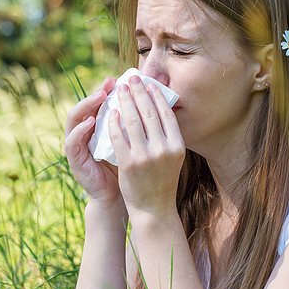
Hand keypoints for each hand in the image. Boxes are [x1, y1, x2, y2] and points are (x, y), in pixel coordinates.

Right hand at [64, 77, 122, 208]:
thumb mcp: (134, 143)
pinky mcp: (74, 160)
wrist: (122, 199)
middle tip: (111, 82)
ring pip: (75, 118)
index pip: (101, 103)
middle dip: (98, 92)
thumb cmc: (131, 170)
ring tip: (101, 95)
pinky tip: (92, 120)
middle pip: (86, 105)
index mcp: (100, 127)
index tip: (122, 78)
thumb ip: (135, 125)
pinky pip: (72, 141)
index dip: (110, 89)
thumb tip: (152, 99)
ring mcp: (78, 145)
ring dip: (87, 104)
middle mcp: (85, 133)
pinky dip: (80, 129)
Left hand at [109, 76, 184, 219]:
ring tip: (120, 90)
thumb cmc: (162, 180)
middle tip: (132, 79)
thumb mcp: (173, 157)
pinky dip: (113, 122)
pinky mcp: (128, 163)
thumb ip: (168, 135)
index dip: (157, 96)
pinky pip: (118, 136)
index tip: (149, 84)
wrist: (153, 208)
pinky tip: (111, 112)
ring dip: (125, 101)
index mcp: (177, 145)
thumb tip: (161, 108)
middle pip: (149, 113)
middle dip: (139, 92)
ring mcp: (145, 157)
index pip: (166, 114)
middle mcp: (163, 149)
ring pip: (132, 121)